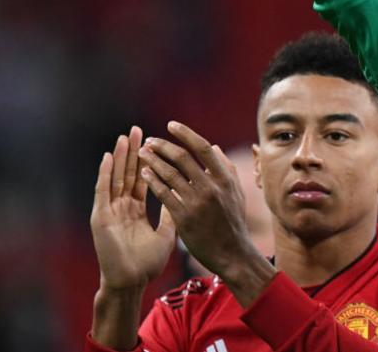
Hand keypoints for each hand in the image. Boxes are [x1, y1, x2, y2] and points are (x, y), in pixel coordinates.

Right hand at [90, 126, 176, 291]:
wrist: (131, 283)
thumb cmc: (147, 263)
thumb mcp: (166, 233)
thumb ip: (172, 212)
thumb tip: (185, 193)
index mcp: (136, 210)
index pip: (143, 178)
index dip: (149, 161)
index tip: (156, 142)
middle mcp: (122, 207)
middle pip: (129, 174)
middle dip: (134, 152)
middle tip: (138, 130)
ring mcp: (110, 210)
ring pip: (116, 178)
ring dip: (120, 157)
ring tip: (124, 137)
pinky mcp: (100, 217)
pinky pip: (103, 191)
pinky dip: (105, 173)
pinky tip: (108, 157)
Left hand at [139, 121, 274, 305]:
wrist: (232, 253)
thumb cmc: (233, 221)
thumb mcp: (236, 192)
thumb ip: (226, 168)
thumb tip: (213, 147)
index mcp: (225, 178)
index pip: (203, 148)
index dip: (186, 134)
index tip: (171, 125)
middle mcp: (211, 187)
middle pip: (183, 157)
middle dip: (163, 146)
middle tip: (149, 140)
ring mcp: (197, 202)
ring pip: (170, 174)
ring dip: (153, 161)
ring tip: (142, 153)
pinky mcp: (184, 217)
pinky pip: (164, 194)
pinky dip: (153, 181)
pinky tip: (145, 173)